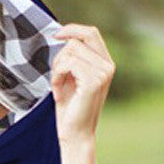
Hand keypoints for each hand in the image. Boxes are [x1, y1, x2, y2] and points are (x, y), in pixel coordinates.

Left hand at [50, 24, 115, 146]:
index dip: (72, 29)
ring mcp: (103, 73)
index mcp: (105, 63)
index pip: (91, 33)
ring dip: (56, 69)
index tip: (55, 35)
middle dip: (60, 55)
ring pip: (71, 50)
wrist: (74, 135)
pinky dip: (57, 76)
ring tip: (57, 88)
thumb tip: (63, 36)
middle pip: (79, 39)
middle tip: (55, 76)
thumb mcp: (71, 79)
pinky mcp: (93, 81)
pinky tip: (57, 93)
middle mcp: (108, 66)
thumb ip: (73, 59)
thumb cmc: (71, 110)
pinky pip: (68, 63)